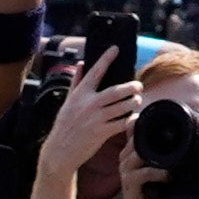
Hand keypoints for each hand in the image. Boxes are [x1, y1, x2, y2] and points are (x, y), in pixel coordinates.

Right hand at [36, 47, 142, 175]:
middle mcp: (88, 104)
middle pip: (116, 91)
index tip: (116, 49)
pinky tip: (133, 117)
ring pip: (122, 107)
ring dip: (133, 102)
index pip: (95, 72)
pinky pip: (121, 123)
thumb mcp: (67, 101)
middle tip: (138, 86)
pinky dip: (130, 119)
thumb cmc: (65, 125)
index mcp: (80, 94)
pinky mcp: (101, 132)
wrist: (60, 150)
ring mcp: (96, 119)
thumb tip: (82, 63)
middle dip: (131, 87)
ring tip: (137, 100)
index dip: (106, 59)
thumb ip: (76, 82)